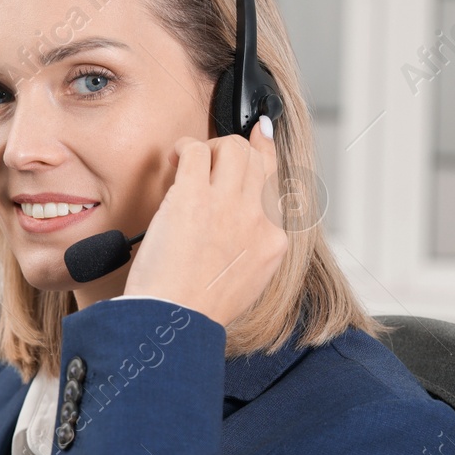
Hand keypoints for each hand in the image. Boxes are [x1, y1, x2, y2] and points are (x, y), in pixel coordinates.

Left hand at [122, 116, 285, 327]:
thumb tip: (241, 233)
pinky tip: (176, 160)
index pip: (277, 184)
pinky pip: (197, 152)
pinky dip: (185, 148)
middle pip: (256, 160)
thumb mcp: (246, 285)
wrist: (176, 319)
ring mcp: (228, 205)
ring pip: (232, 148)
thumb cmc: (197, 309)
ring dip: (210, 147)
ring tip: (190, 161)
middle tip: (209, 159)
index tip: (261, 135)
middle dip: (232, 151)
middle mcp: (257, 219)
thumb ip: (251, 253)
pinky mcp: (193, 198)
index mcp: (272, 242)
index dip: (267, 152)